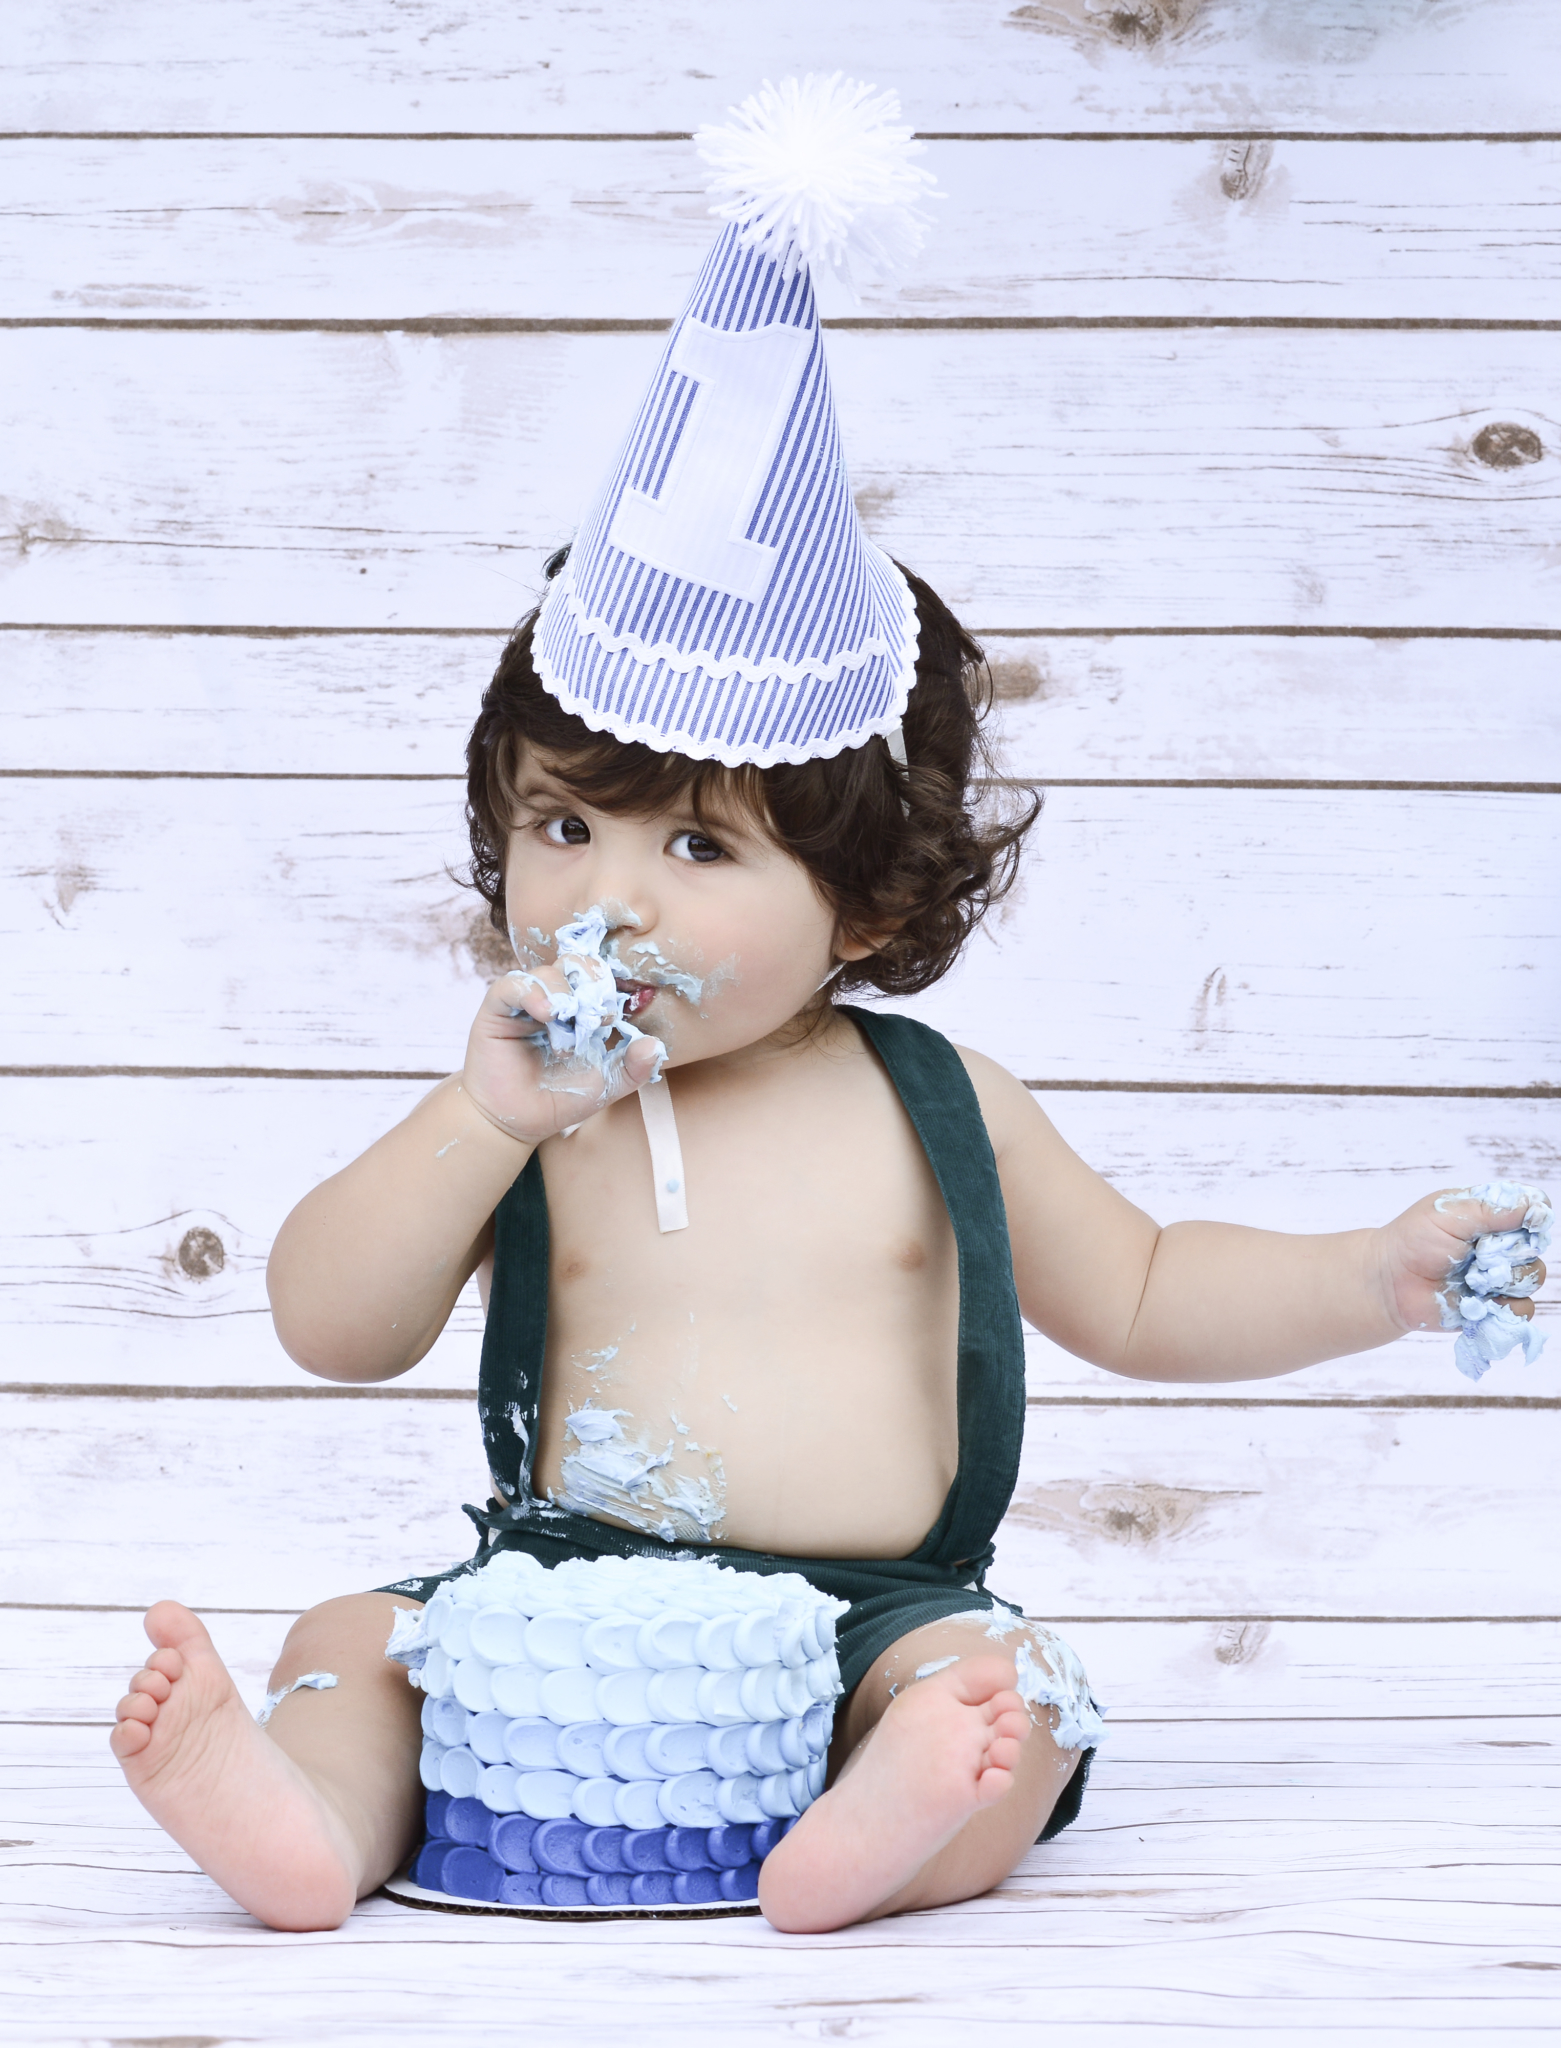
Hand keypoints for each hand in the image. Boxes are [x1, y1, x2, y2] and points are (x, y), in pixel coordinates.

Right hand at [459, 958, 663, 1147]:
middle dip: (590, 979)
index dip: (609, 989)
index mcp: (583, 1012)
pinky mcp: (498, 1008)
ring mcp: (526, 1002)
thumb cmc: (559, 1100)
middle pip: (575, 963)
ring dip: (563, 992)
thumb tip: (655, 1045)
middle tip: (595, 1011)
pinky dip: (532, 991)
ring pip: (548, 971)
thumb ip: (633, 1067)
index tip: (612, 1017)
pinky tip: (546, 1013)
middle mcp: (556, 1000)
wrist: (516, 1121)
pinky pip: (513, 984)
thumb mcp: (605, 1084)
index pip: (599, 979)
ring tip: (566, 1021)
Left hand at [1374, 1182, 1550, 1378]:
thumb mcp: (1449, 1214)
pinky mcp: (1496, 1306)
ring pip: (1532, 1276)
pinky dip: (1503, 1305)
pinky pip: (1523, 1308)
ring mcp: (1500, 1276)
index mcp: (1492, 1215)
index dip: (1535, 1217)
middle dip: (1510, 1251)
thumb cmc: (1414, 1240)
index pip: (1534, 1209)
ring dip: (1504, 1278)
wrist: (1391, 1282)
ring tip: (1471, 1277)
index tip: (1528, 1222)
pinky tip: (1477, 1298)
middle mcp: (1501, 1244)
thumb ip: (1492, 1209)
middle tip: (1478, 1253)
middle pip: (1535, 1246)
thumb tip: (1536, 1207)